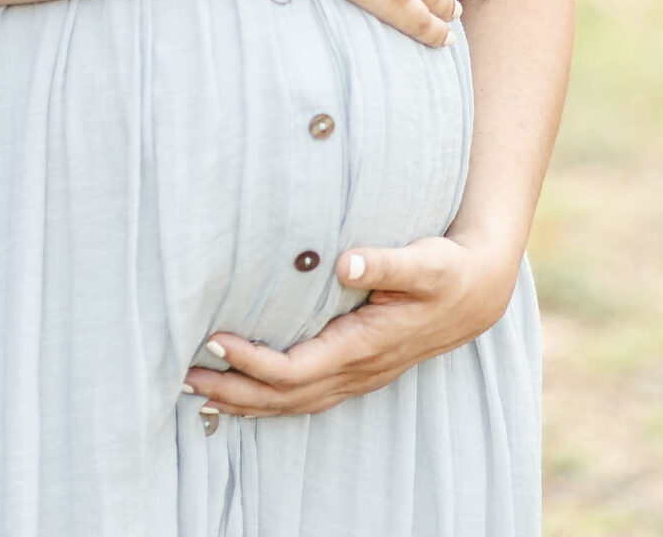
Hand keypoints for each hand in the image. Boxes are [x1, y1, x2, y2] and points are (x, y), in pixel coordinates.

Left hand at [186, 235, 517, 417]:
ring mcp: (358, 375)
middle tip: (184, 374)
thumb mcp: (425, 259)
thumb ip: (385, 262)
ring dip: (246, 401)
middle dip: (234, 390)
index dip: (252, 361)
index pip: (296, 368)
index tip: (213, 337)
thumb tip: (345, 262)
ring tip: (198, 390)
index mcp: (365, 345)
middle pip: (285, 396)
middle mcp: (358, 370)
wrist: (478, 292)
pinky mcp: (357, 369)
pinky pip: (306, 396)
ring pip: (293, 403)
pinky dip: (269, 399)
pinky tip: (243, 393)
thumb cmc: (448, 270)